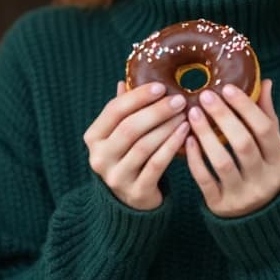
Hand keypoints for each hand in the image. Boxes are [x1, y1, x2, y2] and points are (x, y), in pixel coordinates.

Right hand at [83, 81, 189, 209]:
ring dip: (167, 127)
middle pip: (129, 128)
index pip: (114, 110)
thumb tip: (125, 79)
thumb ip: (122, 109)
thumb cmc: (127, 155)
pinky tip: (186, 132)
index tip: (161, 86)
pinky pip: (157, 164)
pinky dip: (172, 146)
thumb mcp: (119, 132)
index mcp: (93, 137)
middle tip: (179, 100)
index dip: (138, 96)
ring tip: (185, 114)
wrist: (130, 200)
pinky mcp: (135, 192)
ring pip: (144, 146)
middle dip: (157, 111)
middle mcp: (100, 158)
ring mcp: (116, 177)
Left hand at [185, 79, 279, 217]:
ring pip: (222, 162)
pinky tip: (187, 139)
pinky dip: (195, 158)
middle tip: (205, 96)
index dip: (246, 107)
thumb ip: (267, 116)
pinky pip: (205, 180)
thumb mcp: (273, 147)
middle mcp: (264, 179)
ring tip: (193, 114)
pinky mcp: (221, 205)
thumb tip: (265, 82)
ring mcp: (243, 194)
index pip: (265, 129)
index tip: (227, 88)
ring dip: (206, 135)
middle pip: (243, 144)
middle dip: (223, 117)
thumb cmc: (264, 171)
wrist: (260, 219)